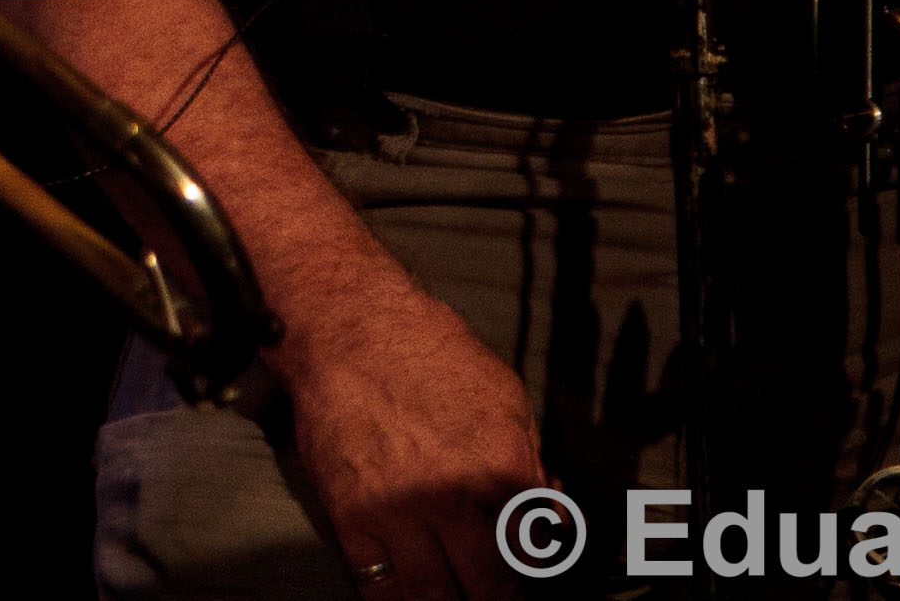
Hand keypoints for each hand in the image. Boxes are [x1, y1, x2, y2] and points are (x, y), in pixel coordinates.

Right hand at [275, 275, 546, 599]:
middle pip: (488, 586)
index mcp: (500, 468)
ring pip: (433, 595)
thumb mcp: (504, 396)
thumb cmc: (425, 350)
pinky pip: (376, 584)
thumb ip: (531, 461)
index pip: (534, 549)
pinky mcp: (351, 516)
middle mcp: (452, 499)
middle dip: (497, 596)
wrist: (348, 326)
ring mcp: (399, 513)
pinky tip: (408, 598)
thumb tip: (551, 511)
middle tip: (495, 593)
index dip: (535, 564)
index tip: (527, 567)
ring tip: (457, 598)